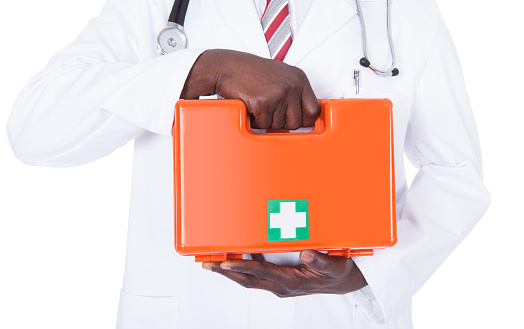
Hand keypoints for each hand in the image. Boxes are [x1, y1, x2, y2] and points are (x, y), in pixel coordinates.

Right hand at [180, 49, 319, 129]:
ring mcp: (278, 94)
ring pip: (278, 125)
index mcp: (299, 79)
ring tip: (258, 104)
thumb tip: (307, 119)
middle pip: (296, 122)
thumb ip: (295, 93)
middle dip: (282, 122)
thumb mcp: (281, 77)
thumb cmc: (252, 72)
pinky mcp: (263, 103)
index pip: (313, 110)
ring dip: (266, 120)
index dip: (305, 120)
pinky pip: (263, 124)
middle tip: (269, 110)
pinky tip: (250, 106)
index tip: (296, 122)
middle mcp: (292, 86)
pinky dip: (255, 120)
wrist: (228, 67)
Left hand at [202, 250, 367, 296]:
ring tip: (215, 261)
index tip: (224, 262)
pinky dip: (244, 268)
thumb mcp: (334, 266)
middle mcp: (281, 286)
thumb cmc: (339, 273)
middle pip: (247, 279)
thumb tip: (305, 254)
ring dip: (231, 271)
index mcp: (291, 282)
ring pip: (250, 279)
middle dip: (225, 272)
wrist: (345, 282)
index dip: (240, 266)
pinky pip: (257, 275)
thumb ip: (320, 261)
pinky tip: (237, 258)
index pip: (260, 273)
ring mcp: (280, 284)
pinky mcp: (281, 280)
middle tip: (207, 264)